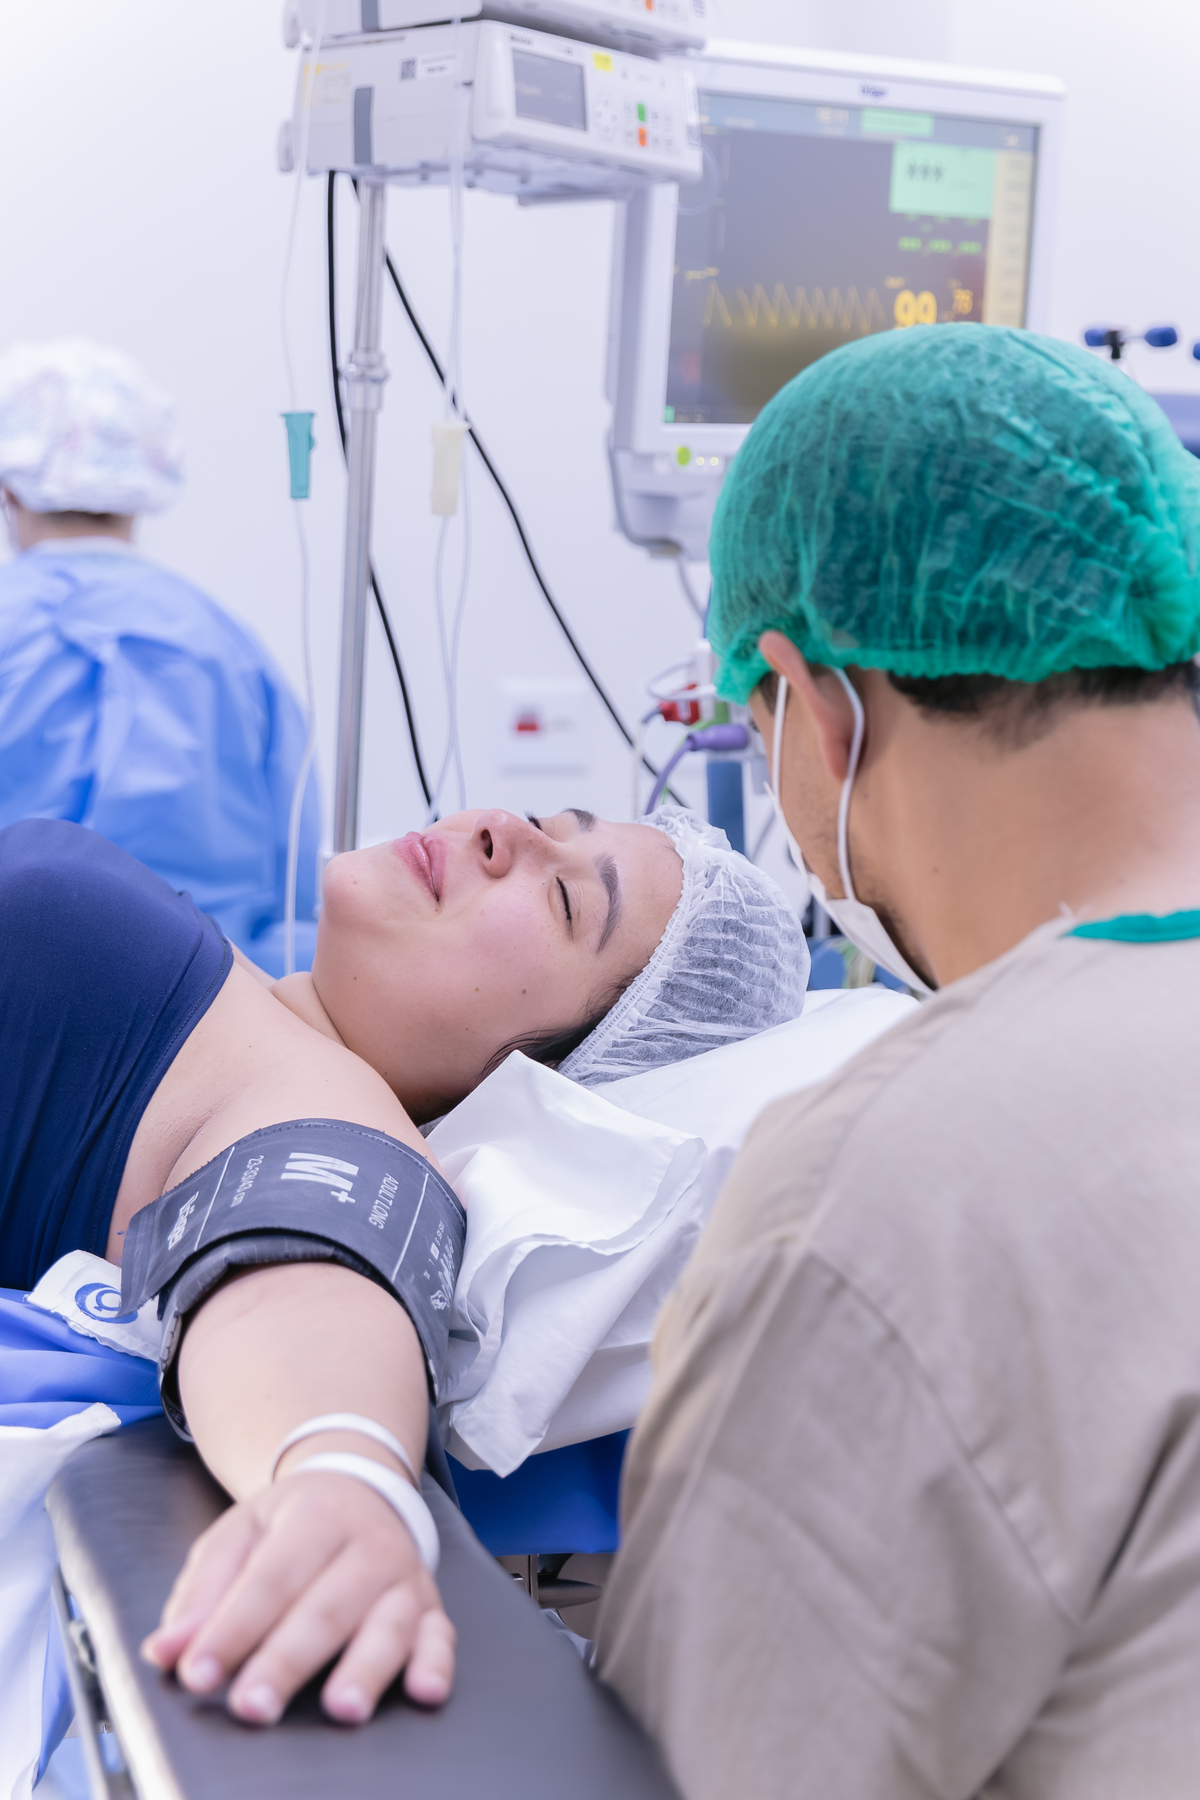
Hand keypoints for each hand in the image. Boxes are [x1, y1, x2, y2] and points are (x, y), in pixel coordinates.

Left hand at [141, 1469, 455, 1724]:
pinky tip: (425, 1692)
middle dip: (287, 1660)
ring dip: (366, 1668)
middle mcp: (367, 1543)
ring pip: (388, 1624)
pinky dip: (436, 1663)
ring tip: (342, 1708)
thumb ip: (200, 1593)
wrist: (359, 1485)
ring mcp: (403, 1575)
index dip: (233, 1629)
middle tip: (252, 1705)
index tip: (198, 1673)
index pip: (270, 1579)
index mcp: (315, 1515)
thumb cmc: (291, 1523)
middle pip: (326, 1607)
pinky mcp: (430, 1605)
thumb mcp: (239, 1535)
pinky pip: (441, 1635)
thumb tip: (166, 1651)